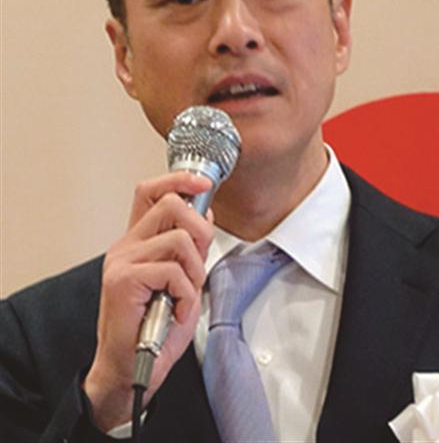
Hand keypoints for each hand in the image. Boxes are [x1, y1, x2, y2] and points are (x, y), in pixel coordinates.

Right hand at [83, 172, 213, 431]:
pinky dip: (186, 294)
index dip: (179, 179)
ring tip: (185, 296)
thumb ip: (189, 248)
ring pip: (179, 238)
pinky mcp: (123, 280)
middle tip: (199, 263)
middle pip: (170, 203)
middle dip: (200, 230)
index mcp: (137, 242)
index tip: (204, 183)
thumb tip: (206, 213)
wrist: (130, 369)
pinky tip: (177, 311)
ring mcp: (122, 261)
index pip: (150, 191)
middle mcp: (126, 246)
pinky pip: (173, 271)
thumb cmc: (154, 328)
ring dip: (195, 271)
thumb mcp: (181, 280)